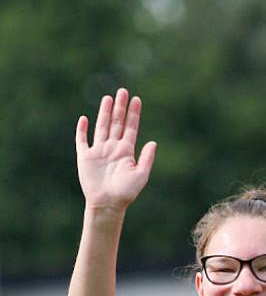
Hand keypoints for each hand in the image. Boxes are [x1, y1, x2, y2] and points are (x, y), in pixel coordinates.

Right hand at [75, 88, 156, 210]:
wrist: (108, 204)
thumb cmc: (126, 193)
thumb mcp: (141, 175)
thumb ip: (147, 158)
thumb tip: (153, 142)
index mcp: (126, 152)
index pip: (131, 128)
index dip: (134, 114)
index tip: (136, 99)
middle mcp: (113, 148)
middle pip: (117, 123)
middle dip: (120, 107)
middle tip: (123, 91)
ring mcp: (99, 151)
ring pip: (102, 127)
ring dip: (104, 112)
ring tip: (108, 98)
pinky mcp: (85, 157)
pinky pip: (82, 140)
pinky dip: (82, 129)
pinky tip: (85, 119)